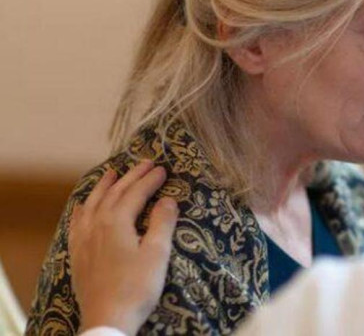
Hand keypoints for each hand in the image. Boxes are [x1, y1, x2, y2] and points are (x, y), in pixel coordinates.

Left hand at [69, 161, 178, 335]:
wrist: (108, 318)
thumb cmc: (136, 287)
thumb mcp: (157, 254)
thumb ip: (162, 222)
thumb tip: (167, 199)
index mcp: (117, 222)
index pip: (135, 193)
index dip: (150, 180)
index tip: (163, 169)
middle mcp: (97, 225)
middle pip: (114, 193)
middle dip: (131, 176)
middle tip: (146, 163)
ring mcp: (84, 239)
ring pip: (93, 204)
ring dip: (104, 186)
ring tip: (112, 172)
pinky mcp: (78, 254)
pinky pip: (77, 223)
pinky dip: (82, 209)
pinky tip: (83, 206)